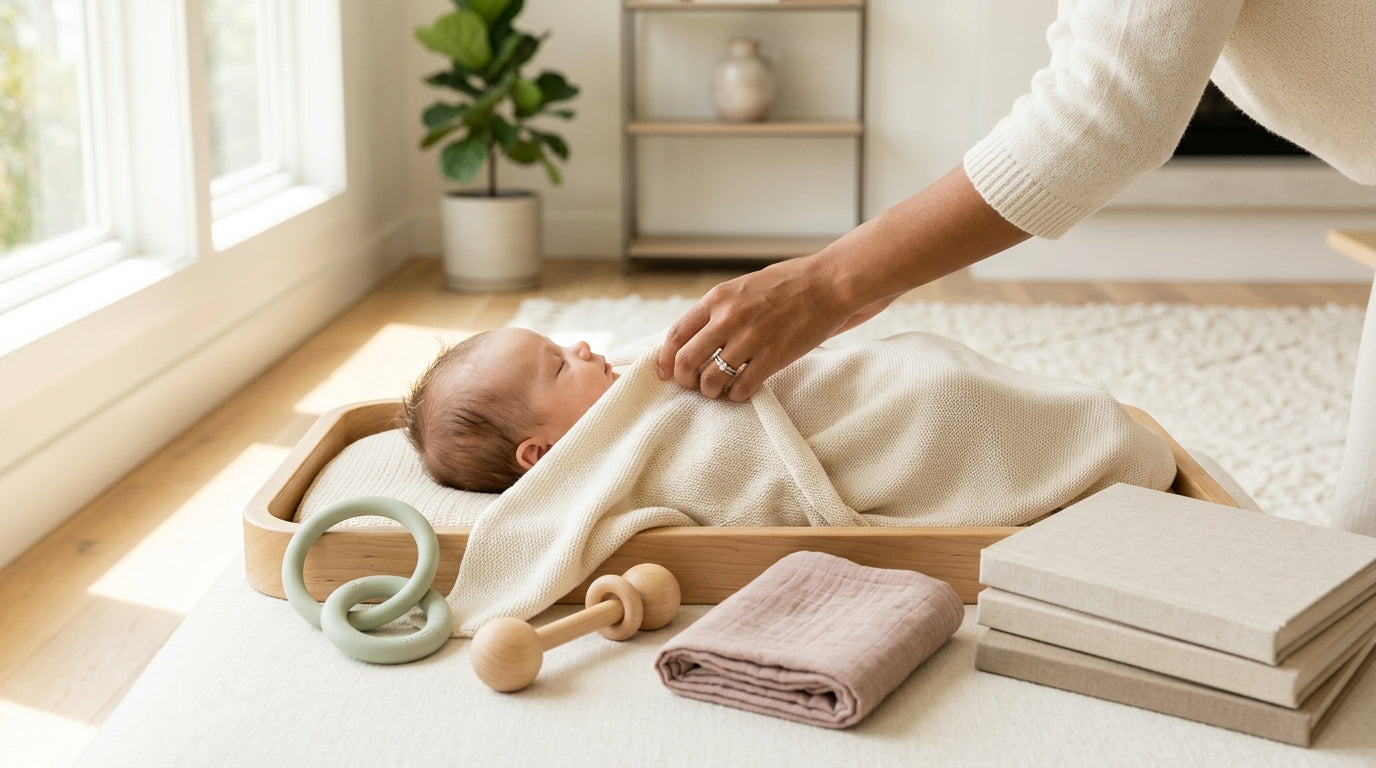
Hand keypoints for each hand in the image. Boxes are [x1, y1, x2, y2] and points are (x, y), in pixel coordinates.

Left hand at [656, 254, 879, 400]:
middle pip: (686, 362)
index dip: (665, 359)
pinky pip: (741, 388)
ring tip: (719, 391)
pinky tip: (742, 391)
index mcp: (718, 299)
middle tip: (692, 386)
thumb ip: (719, 309)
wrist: (829, 283)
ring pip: (711, 380)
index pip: (676, 335)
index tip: (665, 373)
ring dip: (710, 392)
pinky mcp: (773, 357)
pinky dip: (736, 396)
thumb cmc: (788, 283)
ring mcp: (750, 339)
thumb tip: (697, 337)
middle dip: (684, 381)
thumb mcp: (743, 287)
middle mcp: (729, 319)